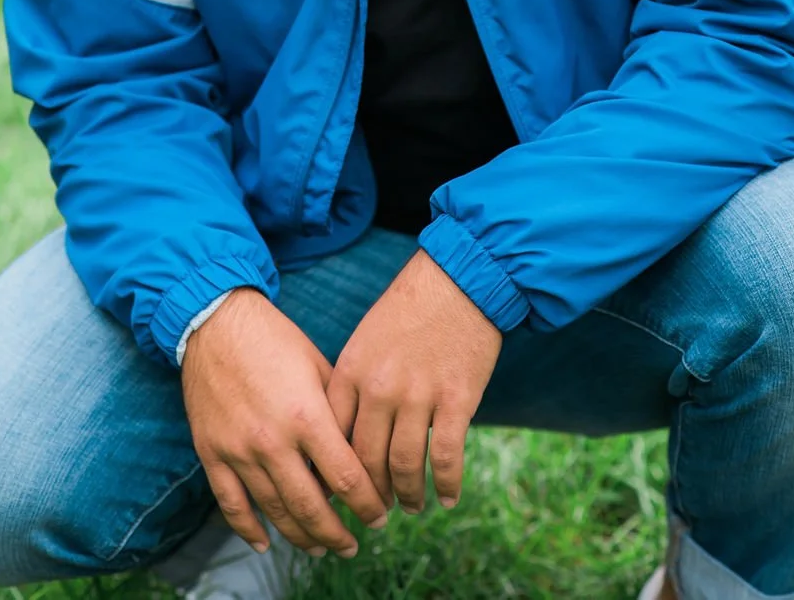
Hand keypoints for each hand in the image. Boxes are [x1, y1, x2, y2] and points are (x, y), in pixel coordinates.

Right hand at [181, 288, 388, 556]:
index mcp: (306, 415)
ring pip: (275, 511)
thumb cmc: (274, 338)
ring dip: (301, 537)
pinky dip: (248, 530)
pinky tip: (266, 543)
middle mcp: (273, 440)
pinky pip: (232, 504)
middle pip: (312, 507)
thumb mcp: (318, 364)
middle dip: (338, 533)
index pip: (346, 478)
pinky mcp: (213, 453)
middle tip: (354, 544)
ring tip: (321, 547)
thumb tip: (360, 450)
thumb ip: (339, 409)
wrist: (217, 322)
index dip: (367, 503)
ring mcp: (239, 451)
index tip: (379, 516)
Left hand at [326, 249, 501, 513]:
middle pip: (366, 461)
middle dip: (369, 496)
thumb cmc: (410, 307)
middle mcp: (380, 387)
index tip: (339, 495)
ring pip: (405, 465)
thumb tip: (344, 434)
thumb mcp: (367, 339)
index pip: (333, 438)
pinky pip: (447, 456)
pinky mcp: (456, 399)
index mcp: (352, 370)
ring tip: (410, 506)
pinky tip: (448, 497)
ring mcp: (418, 395)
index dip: (335, 474)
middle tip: (374, 514)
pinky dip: (447, 483)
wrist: (459, 279)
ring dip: (407, 495)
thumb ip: (354, 384)